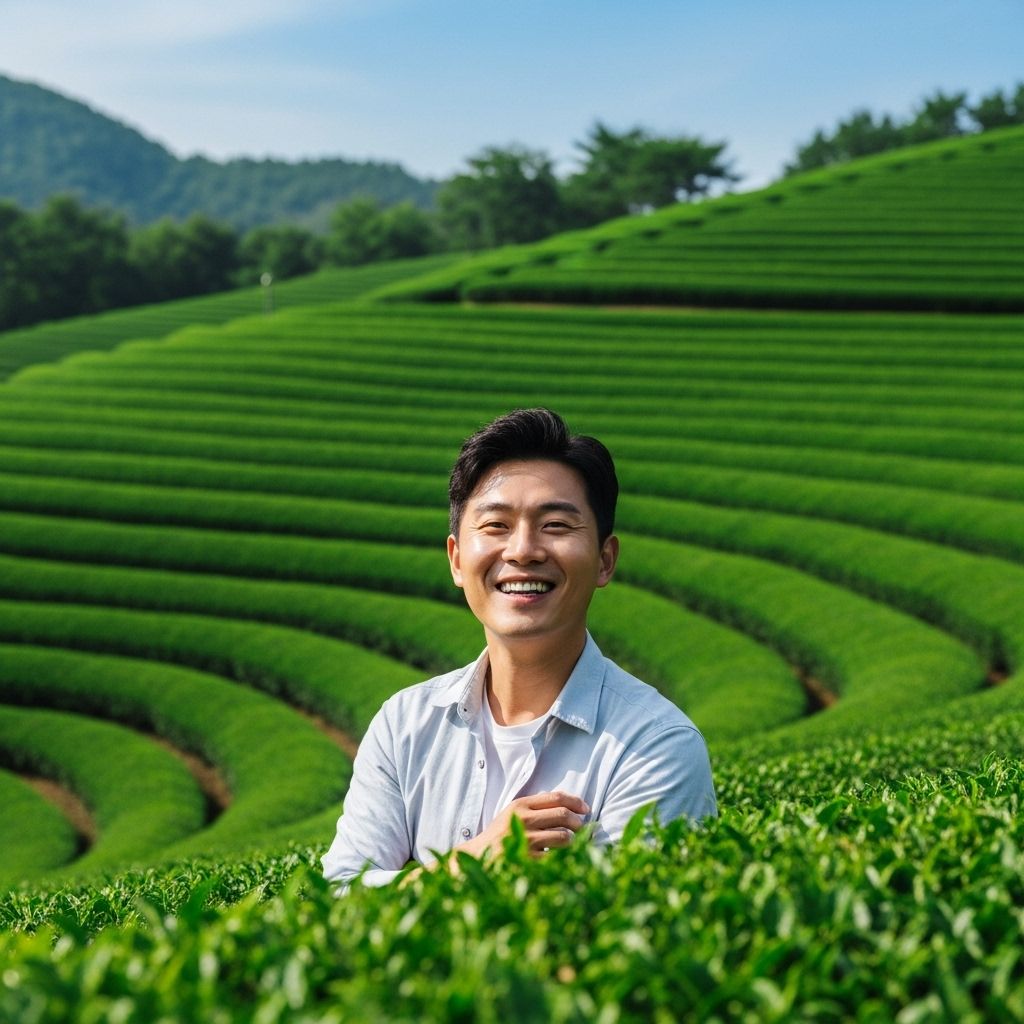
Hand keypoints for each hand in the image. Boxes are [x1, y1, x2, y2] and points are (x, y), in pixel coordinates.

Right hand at [460, 791, 590, 858]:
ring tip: (574, 845)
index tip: (586, 809)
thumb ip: (536, 807)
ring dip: (574, 842)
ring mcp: (525, 840)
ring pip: (563, 837)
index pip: (556, 797)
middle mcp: (523, 819)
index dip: (576, 801)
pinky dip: (564, 858)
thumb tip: (569, 805)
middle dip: (578, 823)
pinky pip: (556, 857)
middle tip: (583, 829)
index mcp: (521, 805)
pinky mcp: (527, 860)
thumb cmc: (500, 835)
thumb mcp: (513, 814)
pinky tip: (565, 860)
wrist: (477, 857)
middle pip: (563, 815)